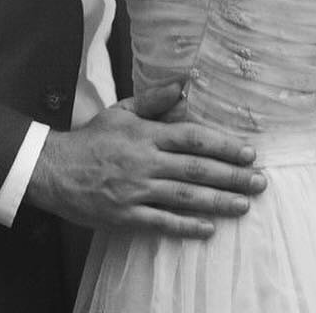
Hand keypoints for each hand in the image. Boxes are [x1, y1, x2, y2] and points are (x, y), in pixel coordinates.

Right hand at [25, 85, 264, 237]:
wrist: (55, 170)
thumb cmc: (92, 139)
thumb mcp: (121, 111)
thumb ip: (154, 100)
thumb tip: (183, 86)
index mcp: (146, 134)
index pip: (192, 138)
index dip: (223, 145)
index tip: (248, 152)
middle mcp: (145, 162)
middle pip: (195, 169)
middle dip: (232, 175)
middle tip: (259, 181)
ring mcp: (136, 191)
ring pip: (185, 196)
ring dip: (218, 201)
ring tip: (244, 204)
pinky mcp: (127, 216)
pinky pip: (162, 222)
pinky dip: (187, 226)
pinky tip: (208, 228)